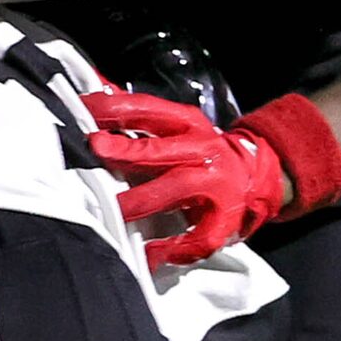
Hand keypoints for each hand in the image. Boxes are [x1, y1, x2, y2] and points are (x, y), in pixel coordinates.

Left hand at [82, 88, 283, 269]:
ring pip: (175, 189)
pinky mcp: (224, 219)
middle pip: (158, 148)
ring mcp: (215, 184)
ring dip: (141, 201)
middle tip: (95, 148)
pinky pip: (199, 236)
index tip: (81, 108)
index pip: (144, 109)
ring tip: (114, 211)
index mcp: (186, 122)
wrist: (258, 174)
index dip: (112, 108)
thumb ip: (136, 113)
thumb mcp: (175, 124)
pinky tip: (153, 253)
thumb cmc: (202, 150)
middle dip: (125, 149)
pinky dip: (175, 248)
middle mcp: (201, 149)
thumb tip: (95, 87)